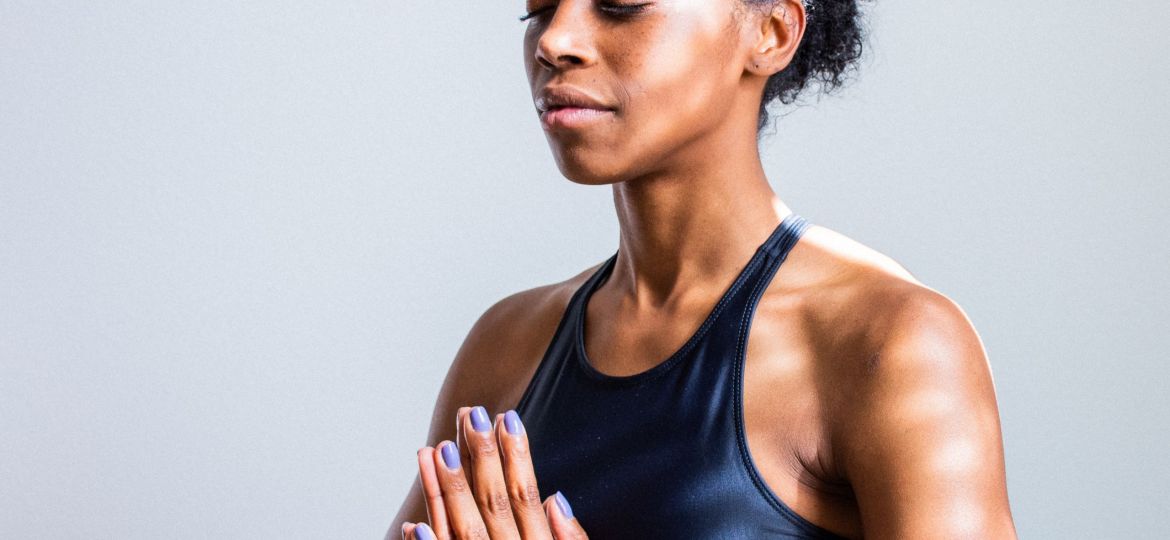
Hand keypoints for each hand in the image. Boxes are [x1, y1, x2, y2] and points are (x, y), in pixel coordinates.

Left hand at [401, 406, 587, 539]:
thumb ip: (571, 538)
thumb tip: (557, 497)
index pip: (525, 495)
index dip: (516, 455)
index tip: (507, 417)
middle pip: (493, 503)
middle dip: (482, 457)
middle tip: (472, 415)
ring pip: (463, 529)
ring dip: (447, 491)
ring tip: (435, 450)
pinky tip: (413, 523)